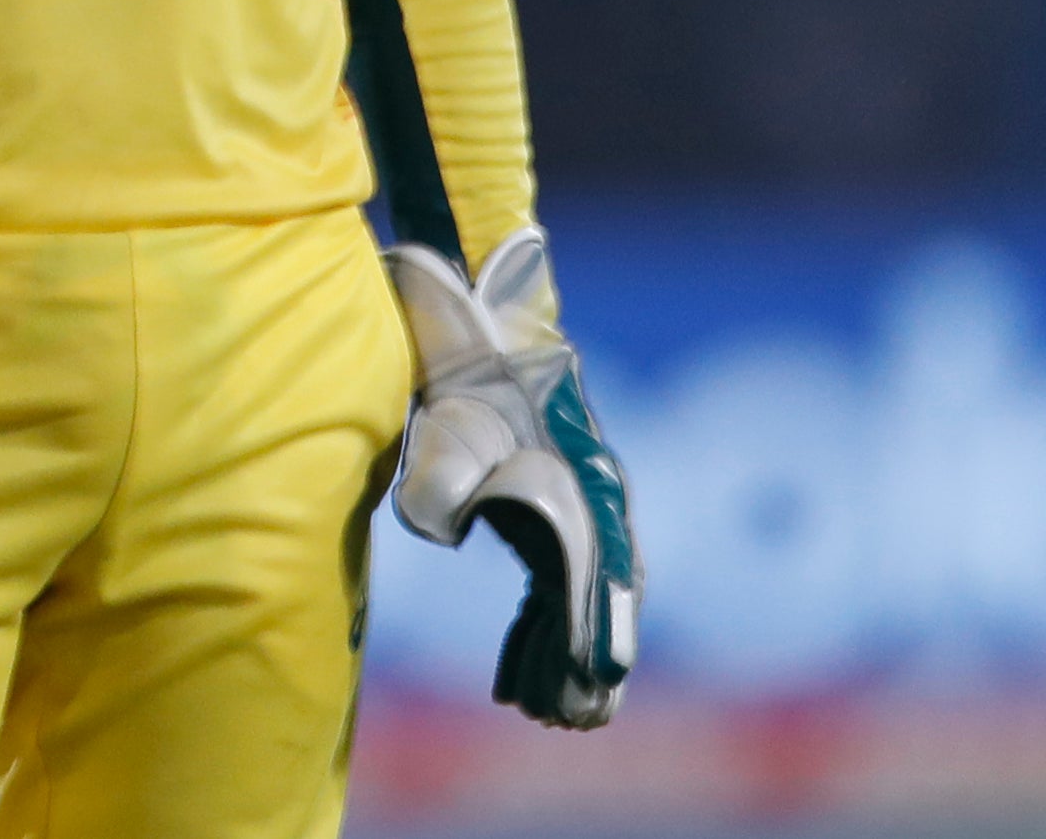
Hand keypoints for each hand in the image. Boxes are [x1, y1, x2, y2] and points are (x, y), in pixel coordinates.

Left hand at [387, 229, 638, 730]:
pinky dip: (540, 637)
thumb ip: (444, 464)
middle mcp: (594, 499)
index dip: (596, 625)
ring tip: (547, 715)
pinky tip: (516, 680)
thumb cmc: (464, 372)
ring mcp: (579, 509)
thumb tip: (443, 523)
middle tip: (567, 718)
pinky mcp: (551, 518)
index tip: (597, 677)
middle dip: (587, 658)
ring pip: (582, 600)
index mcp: (582, 478)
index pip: (599, 566)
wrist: (474, 328)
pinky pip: (555, 590)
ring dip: (565, 658)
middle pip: (601, 595)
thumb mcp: (449, 410)